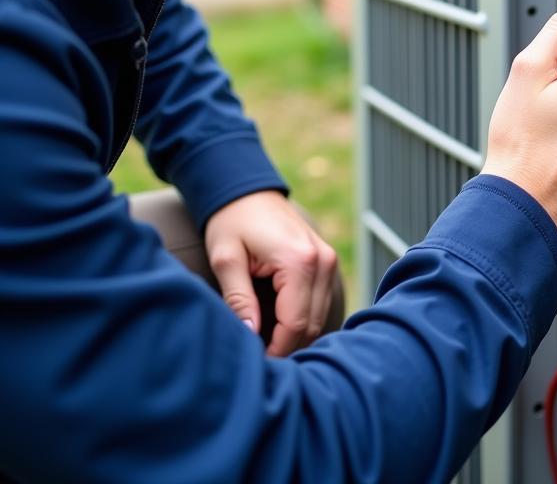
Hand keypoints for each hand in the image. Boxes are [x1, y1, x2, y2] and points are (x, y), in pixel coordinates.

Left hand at [204, 190, 338, 355]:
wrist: (247, 191)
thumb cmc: (232, 222)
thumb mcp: (227, 259)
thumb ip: (239, 300)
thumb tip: (250, 338)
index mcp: (299, 260)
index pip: (296, 323)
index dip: (276, 351)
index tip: (254, 366)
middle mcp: (322, 260)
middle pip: (311, 324)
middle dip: (286, 347)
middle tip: (257, 361)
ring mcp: (328, 259)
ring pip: (319, 316)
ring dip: (295, 334)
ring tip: (264, 345)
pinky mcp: (327, 261)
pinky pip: (320, 302)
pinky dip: (303, 318)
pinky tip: (277, 326)